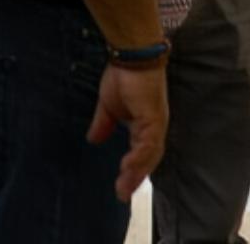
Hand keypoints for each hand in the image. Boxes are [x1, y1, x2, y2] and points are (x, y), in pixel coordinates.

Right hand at [86, 64, 168, 201]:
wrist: (131, 54)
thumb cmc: (123, 75)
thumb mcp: (108, 106)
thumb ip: (104, 124)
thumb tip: (93, 139)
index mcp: (145, 125)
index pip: (142, 154)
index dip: (133, 171)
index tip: (120, 188)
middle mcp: (154, 126)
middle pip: (148, 159)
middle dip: (135, 178)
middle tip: (122, 195)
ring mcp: (156, 122)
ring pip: (150, 154)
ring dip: (137, 172)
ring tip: (124, 187)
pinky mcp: (154, 117)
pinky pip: (148, 143)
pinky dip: (139, 157)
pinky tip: (128, 167)